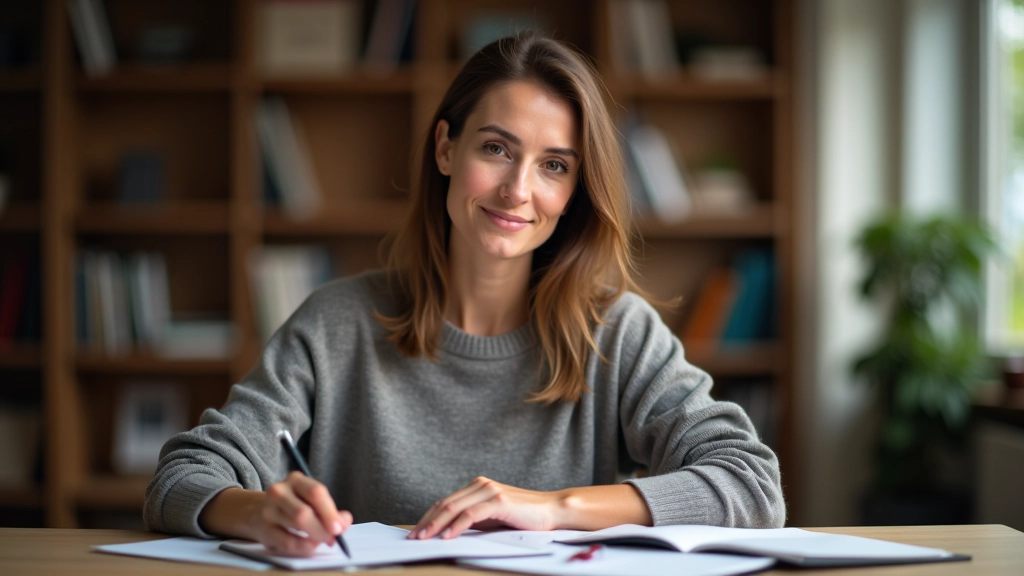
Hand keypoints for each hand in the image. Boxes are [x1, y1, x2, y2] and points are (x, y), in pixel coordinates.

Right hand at [258, 471, 352, 555]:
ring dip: (315, 537)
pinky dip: (303, 547)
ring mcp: (268, 510)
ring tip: (322, 540)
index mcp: (295, 480)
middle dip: (322, 528)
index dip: (329, 512)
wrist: (258, 511)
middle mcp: (279, 491)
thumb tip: (345, 520)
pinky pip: (287, 542)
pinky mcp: (264, 529)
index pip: (316, 492)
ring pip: (296, 526)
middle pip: (304, 512)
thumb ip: (330, 510)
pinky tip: (310, 545)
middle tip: (333, 539)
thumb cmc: (293, 506)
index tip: (339, 527)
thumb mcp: (310, 501)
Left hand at [408, 476, 562, 539]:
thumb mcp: (493, 518)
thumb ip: (473, 519)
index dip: (429, 517)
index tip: (416, 532)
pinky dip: (456, 526)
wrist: (552, 511)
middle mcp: (481, 485)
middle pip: (445, 504)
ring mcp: (490, 491)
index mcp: (478, 487)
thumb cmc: (524, 517)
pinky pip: (471, 515)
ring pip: (454, 508)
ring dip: (436, 525)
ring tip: (425, 539)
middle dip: (427, 522)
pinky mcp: (499, 501)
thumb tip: (447, 531)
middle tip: (414, 538)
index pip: (446, 502)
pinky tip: (447, 537)